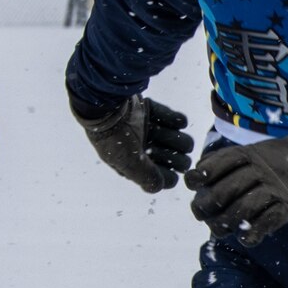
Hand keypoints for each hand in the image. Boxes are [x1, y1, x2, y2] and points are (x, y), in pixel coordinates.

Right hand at [75, 96, 192, 192]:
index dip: (166, 174)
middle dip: (173, 156)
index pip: (166, 179)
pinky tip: (172, 121)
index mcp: (135, 165)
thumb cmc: (114, 135)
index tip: (156, 164)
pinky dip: (175, 120)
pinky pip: (178, 121)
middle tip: (158, 146)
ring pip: (181, 142)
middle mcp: (144, 150)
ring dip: (174, 137)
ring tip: (161, 131)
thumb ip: (146, 178)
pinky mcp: (153, 113)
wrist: (106, 101)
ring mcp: (150, 131)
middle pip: (179, 162)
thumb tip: (160, 186)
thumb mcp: (128, 162)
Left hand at [187, 129, 287, 245]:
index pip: (217, 164)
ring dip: (227, 223)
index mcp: (248, 153)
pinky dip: (254, 232)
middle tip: (202, 214)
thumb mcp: (253, 152)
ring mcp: (276, 186)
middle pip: (225, 189)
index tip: (193, 184)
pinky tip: (245, 238)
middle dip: (208, 205)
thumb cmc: (278, 160)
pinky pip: (270, 220)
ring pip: (243, 207)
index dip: (200, 175)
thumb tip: (196, 183)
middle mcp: (260, 168)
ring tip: (220, 230)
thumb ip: (226, 163)